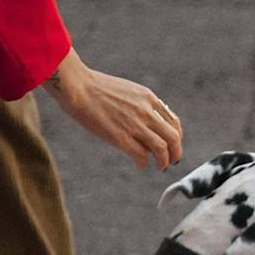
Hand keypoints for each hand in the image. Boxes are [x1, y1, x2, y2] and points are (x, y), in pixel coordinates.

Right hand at [45, 49, 182, 171]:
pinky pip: (141, 156)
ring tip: (160, 166)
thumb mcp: (126, 90)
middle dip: (176, 152)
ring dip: (164, 161)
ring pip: (162, 149)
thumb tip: (144, 120)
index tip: (173, 145)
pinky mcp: (121, 137)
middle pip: (173, 137)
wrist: (78, 87)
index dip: (176, 137)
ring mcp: (135, 125)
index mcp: (148, 98)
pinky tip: (140, 165)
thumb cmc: (95, 87)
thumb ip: (139, 104)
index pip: (173, 121)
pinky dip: (144, 163)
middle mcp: (146, 111)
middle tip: (173, 160)